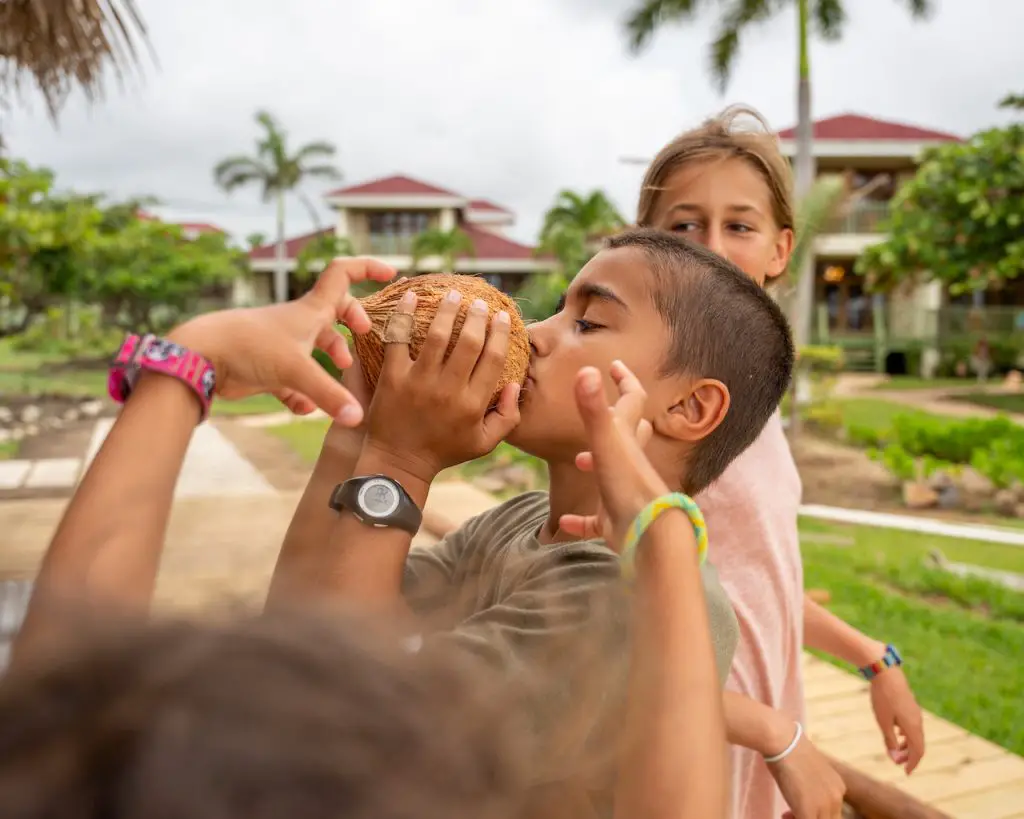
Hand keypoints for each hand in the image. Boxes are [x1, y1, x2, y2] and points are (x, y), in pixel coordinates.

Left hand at [169, 257, 395, 424]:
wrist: (199, 356)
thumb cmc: (249, 348)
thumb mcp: (296, 371)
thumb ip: (329, 395)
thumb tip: (358, 418)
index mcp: (309, 311)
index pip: (343, 275)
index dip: (367, 268)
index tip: (390, 274)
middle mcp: (296, 323)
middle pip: (332, 310)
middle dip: (350, 319)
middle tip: (362, 334)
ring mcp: (280, 344)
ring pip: (313, 344)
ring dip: (330, 356)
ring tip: (342, 372)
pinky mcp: (265, 366)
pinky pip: (291, 377)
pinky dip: (302, 391)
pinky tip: (304, 409)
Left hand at [363, 287, 519, 478]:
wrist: (399, 463)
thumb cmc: (444, 452)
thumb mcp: (484, 443)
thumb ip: (508, 417)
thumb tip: (516, 384)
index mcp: (473, 403)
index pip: (493, 359)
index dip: (500, 333)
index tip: (502, 317)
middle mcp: (449, 390)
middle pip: (468, 342)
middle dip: (477, 316)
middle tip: (479, 303)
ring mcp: (419, 382)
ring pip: (437, 336)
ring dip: (448, 310)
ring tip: (453, 294)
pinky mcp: (393, 377)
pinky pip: (398, 339)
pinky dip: (404, 314)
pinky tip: (411, 295)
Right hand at [558, 361, 667, 550]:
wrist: (647, 533)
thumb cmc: (628, 484)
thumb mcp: (606, 441)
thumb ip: (593, 408)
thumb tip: (586, 370)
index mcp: (627, 437)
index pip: (631, 399)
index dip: (624, 380)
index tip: (615, 365)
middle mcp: (629, 461)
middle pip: (632, 431)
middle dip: (621, 416)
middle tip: (608, 405)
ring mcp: (623, 492)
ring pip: (614, 472)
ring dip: (599, 464)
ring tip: (580, 460)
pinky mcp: (614, 521)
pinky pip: (595, 519)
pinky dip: (582, 520)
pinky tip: (565, 522)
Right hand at [769, 732, 845, 818]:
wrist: (785, 743)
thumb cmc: (791, 748)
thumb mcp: (809, 769)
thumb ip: (813, 785)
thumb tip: (805, 791)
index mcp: (838, 787)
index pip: (831, 811)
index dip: (816, 812)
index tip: (798, 806)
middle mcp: (836, 799)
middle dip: (808, 817)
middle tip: (789, 813)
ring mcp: (824, 807)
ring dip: (798, 818)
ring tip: (785, 815)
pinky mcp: (808, 812)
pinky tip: (783, 815)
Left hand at [870, 667, 924, 773]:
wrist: (885, 672)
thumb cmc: (882, 698)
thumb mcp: (883, 722)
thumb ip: (889, 741)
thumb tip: (895, 758)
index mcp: (913, 726)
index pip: (918, 751)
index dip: (913, 763)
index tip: (906, 772)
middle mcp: (917, 720)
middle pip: (918, 744)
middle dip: (909, 756)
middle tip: (898, 763)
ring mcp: (915, 712)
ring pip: (915, 734)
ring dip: (907, 745)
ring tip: (896, 750)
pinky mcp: (910, 705)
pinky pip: (912, 725)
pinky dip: (906, 734)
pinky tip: (898, 733)